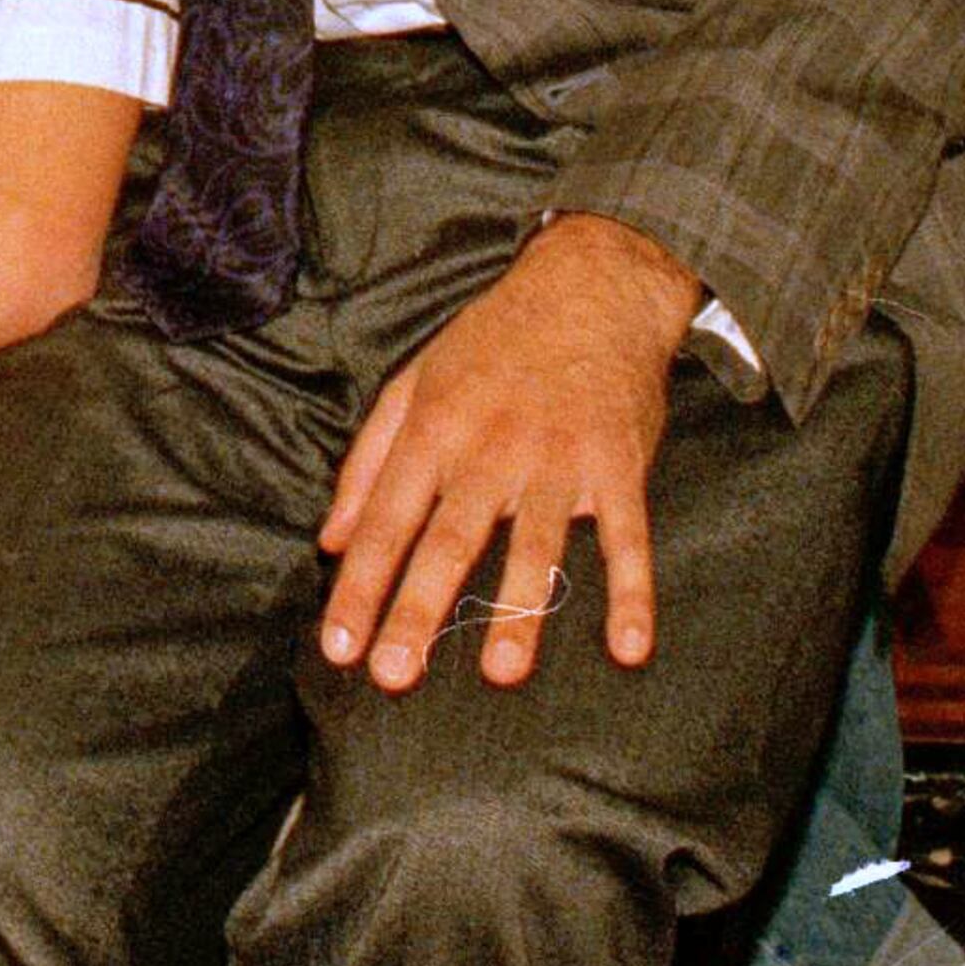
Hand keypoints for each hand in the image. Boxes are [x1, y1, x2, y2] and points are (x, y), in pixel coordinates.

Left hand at [315, 215, 696, 693]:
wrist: (590, 288)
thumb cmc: (491, 343)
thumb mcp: (413, 384)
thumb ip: (368, 463)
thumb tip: (331, 541)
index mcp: (435, 430)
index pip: (387, 521)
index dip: (360, 587)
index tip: (338, 648)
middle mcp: (492, 448)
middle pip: (449, 541)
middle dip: (419, 610)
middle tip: (395, 677)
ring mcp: (560, 459)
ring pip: (536, 545)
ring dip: (519, 609)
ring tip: (500, 672)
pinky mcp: (619, 466)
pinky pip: (628, 538)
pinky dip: (633, 592)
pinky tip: (629, 647)